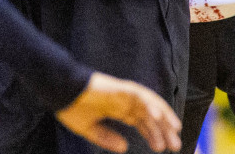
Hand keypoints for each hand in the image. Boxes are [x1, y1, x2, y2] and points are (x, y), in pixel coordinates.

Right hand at [55, 72, 181, 153]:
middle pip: (150, 114)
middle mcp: (124, 101)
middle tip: (175, 146)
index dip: (152, 134)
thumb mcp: (88, 128)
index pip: (141, 122)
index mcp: (117, 109)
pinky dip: (150, 104)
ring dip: (163, 116)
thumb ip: (106, 138)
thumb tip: (124, 148)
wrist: (59, 90)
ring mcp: (123, 93)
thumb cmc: (70, 106)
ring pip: (150, 103)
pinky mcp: (119, 88)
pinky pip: (139, 95)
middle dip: (163, 129)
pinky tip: (157, 117)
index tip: (161, 148)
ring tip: (175, 131)